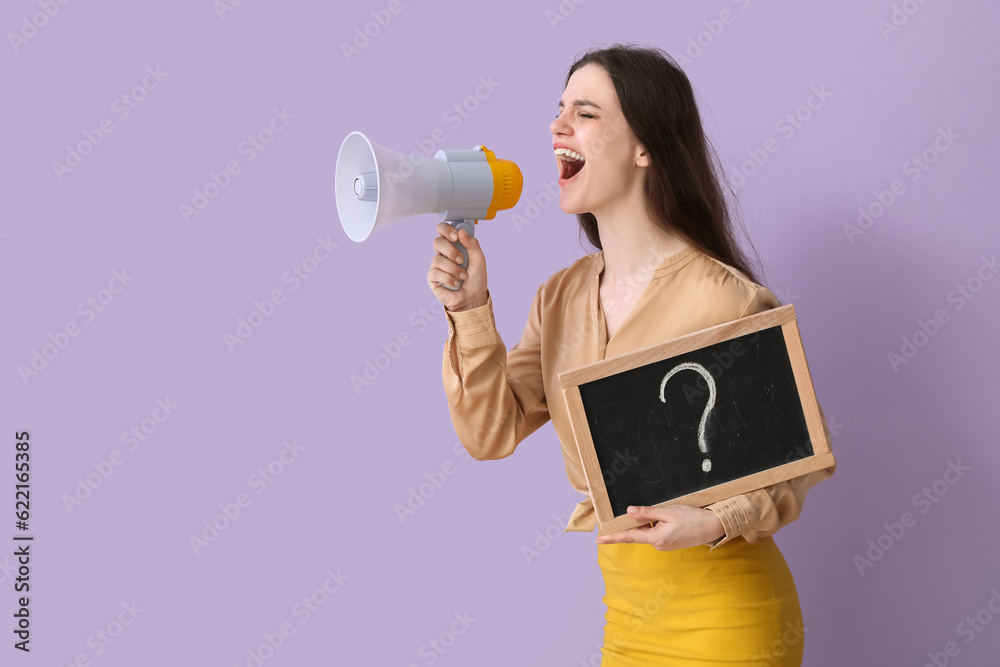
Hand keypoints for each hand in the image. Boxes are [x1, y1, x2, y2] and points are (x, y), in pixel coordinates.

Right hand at [428, 222, 488, 311]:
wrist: (473, 298)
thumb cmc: (476, 279)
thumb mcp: (480, 260)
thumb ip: (473, 244)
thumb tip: (462, 232)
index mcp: (454, 246)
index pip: (443, 230)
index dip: (446, 229)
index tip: (456, 236)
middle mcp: (443, 254)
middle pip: (437, 241)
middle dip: (450, 250)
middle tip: (461, 259)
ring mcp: (437, 266)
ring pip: (437, 259)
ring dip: (453, 269)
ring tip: (463, 276)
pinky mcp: (432, 278)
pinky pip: (435, 273)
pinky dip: (449, 278)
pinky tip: (455, 283)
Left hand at [595, 504, 724, 550]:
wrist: (712, 527)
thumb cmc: (693, 519)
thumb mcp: (668, 512)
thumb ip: (647, 513)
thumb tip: (629, 512)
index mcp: (656, 538)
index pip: (629, 537)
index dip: (612, 538)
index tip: (599, 540)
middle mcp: (658, 545)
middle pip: (638, 533)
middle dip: (633, 523)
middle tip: (629, 514)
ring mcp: (664, 545)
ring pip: (648, 531)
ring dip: (647, 522)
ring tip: (663, 512)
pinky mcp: (669, 542)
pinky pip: (656, 532)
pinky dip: (654, 524)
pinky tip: (664, 517)